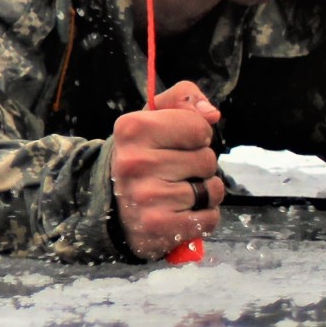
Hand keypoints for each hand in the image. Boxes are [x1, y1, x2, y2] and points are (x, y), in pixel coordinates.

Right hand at [110, 81, 224, 259]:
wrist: (113, 205)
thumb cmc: (143, 155)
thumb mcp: (153, 118)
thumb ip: (183, 99)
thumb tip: (212, 113)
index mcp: (133, 128)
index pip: (199, 126)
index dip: (196, 135)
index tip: (178, 143)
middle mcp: (135, 162)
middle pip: (207, 159)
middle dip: (199, 165)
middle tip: (174, 171)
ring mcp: (146, 197)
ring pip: (211, 189)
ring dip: (204, 192)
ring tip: (179, 191)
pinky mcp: (158, 227)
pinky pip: (209, 218)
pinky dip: (203, 216)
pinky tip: (182, 212)